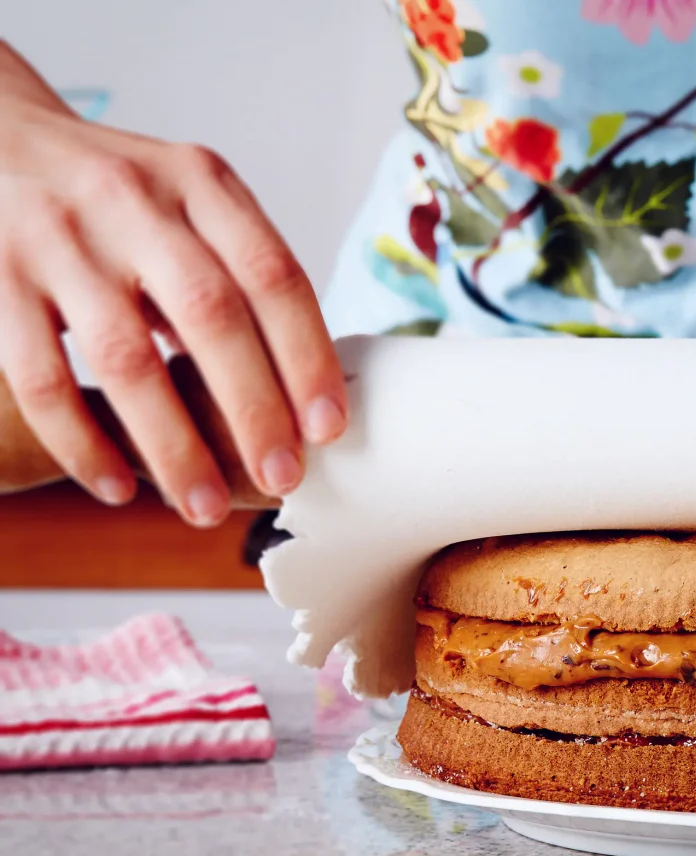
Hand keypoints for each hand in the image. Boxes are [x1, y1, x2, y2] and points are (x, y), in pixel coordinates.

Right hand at [0, 42, 346, 525]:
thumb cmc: (124, 200)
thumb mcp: (190, 203)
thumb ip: (242, 275)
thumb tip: (307, 393)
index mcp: (200, 181)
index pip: (273, 275)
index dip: (307, 357)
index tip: (328, 429)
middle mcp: (132, 199)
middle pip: (210, 316)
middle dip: (253, 409)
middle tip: (282, 479)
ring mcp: (58, 236)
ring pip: (126, 357)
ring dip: (172, 445)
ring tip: (205, 508)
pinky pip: (42, 376)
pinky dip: (83, 442)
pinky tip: (118, 487)